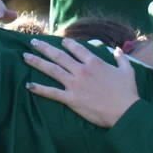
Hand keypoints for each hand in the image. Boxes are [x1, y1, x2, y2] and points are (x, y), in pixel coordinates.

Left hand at [23, 37, 140, 127]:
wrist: (124, 111)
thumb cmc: (127, 92)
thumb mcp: (127, 71)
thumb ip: (120, 58)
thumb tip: (117, 50)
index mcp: (94, 62)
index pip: (76, 49)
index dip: (67, 44)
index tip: (61, 41)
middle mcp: (81, 70)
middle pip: (59, 56)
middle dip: (45, 48)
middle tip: (33, 42)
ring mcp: (74, 84)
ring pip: (52, 70)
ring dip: (37, 62)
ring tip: (25, 56)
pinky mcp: (71, 99)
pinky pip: (52, 93)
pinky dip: (39, 89)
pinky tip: (28, 85)